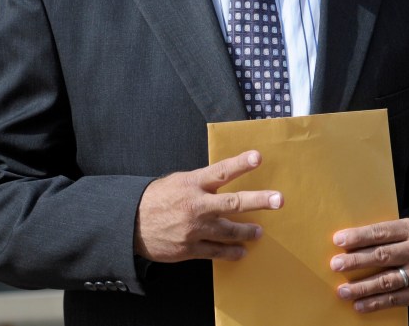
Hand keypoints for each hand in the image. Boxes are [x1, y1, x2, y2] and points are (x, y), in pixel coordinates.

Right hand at [134, 150, 282, 262]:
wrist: (130, 224)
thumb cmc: (157, 198)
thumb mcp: (178, 181)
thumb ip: (202, 181)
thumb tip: (225, 178)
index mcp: (193, 184)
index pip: (221, 171)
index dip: (240, 163)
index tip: (258, 157)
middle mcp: (197, 205)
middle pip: (233, 202)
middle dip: (258, 201)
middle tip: (278, 200)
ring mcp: (194, 229)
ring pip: (228, 231)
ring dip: (247, 231)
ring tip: (259, 232)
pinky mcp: (190, 249)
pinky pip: (216, 252)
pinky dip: (230, 252)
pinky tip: (241, 252)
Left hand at [330, 218, 408, 312]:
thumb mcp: (403, 231)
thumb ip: (382, 235)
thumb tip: (346, 243)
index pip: (380, 232)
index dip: (358, 237)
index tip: (338, 240)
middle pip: (382, 256)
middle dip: (356, 261)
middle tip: (336, 265)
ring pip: (387, 281)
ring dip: (362, 287)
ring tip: (342, 291)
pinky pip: (394, 300)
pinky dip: (375, 303)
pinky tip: (358, 305)